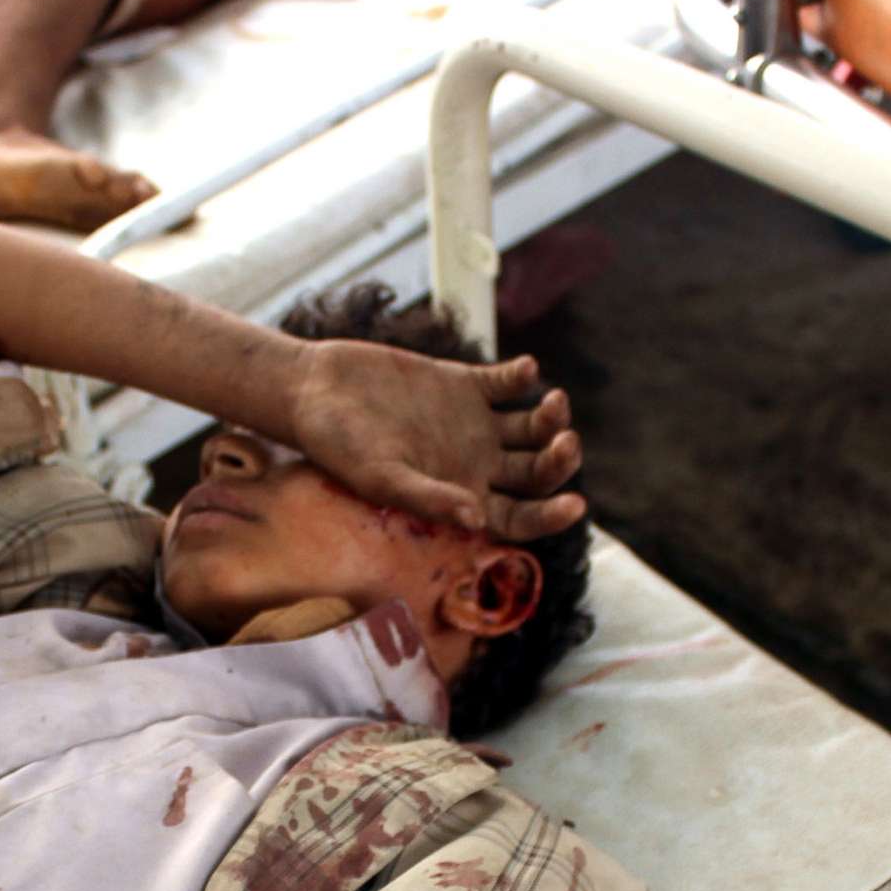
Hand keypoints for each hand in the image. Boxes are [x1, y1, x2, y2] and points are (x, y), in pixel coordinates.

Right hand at [286, 342, 585, 539]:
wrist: (315, 390)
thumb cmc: (339, 446)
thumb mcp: (381, 477)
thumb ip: (429, 498)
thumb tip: (478, 519)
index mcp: (460, 498)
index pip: (519, 518)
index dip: (551, 517)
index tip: (576, 505)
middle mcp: (475, 465)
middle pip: (537, 472)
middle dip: (559, 461)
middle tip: (565, 442)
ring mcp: (474, 424)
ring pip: (533, 428)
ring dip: (551, 418)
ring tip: (553, 403)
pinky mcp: (465, 383)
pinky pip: (508, 383)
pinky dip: (523, 376)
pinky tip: (524, 371)